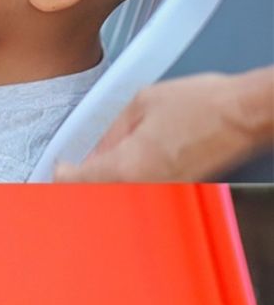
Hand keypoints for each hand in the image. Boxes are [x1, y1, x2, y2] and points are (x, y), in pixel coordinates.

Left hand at [54, 74, 269, 181]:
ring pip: (118, 201)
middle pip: (94, 199)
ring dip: (102, 192)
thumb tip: (98, 148)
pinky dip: (127, 192)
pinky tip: (124, 180)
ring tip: (93, 181)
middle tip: (68, 179)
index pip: (77, 182)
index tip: (60, 168)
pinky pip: (141, 198)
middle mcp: (142, 188)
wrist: (245, 116)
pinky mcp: (178, 194)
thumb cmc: (204, 105)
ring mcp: (161, 194)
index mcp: (126, 165)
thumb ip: (113, 131)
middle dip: (79, 189)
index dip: (62, 176)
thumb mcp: (143, 103)